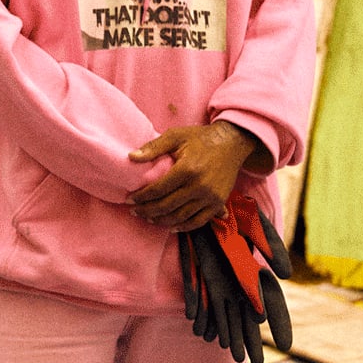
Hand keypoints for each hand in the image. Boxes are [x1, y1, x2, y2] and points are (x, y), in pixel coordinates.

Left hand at [127, 123, 259, 230]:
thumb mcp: (175, 136)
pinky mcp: (219, 202)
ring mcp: (211, 196)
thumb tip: (131, 157)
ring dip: (162, 221)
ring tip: (148, 218)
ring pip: (181, 216)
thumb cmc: (200, 138)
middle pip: (167, 206)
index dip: (141, 197)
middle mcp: (200, 186)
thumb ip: (153, 147)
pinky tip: (171, 227)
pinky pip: (199, 221)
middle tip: (135, 211)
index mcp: (187, 169)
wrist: (232, 143)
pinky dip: (184, 227)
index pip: (158, 190)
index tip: (130, 200)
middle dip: (147, 211)